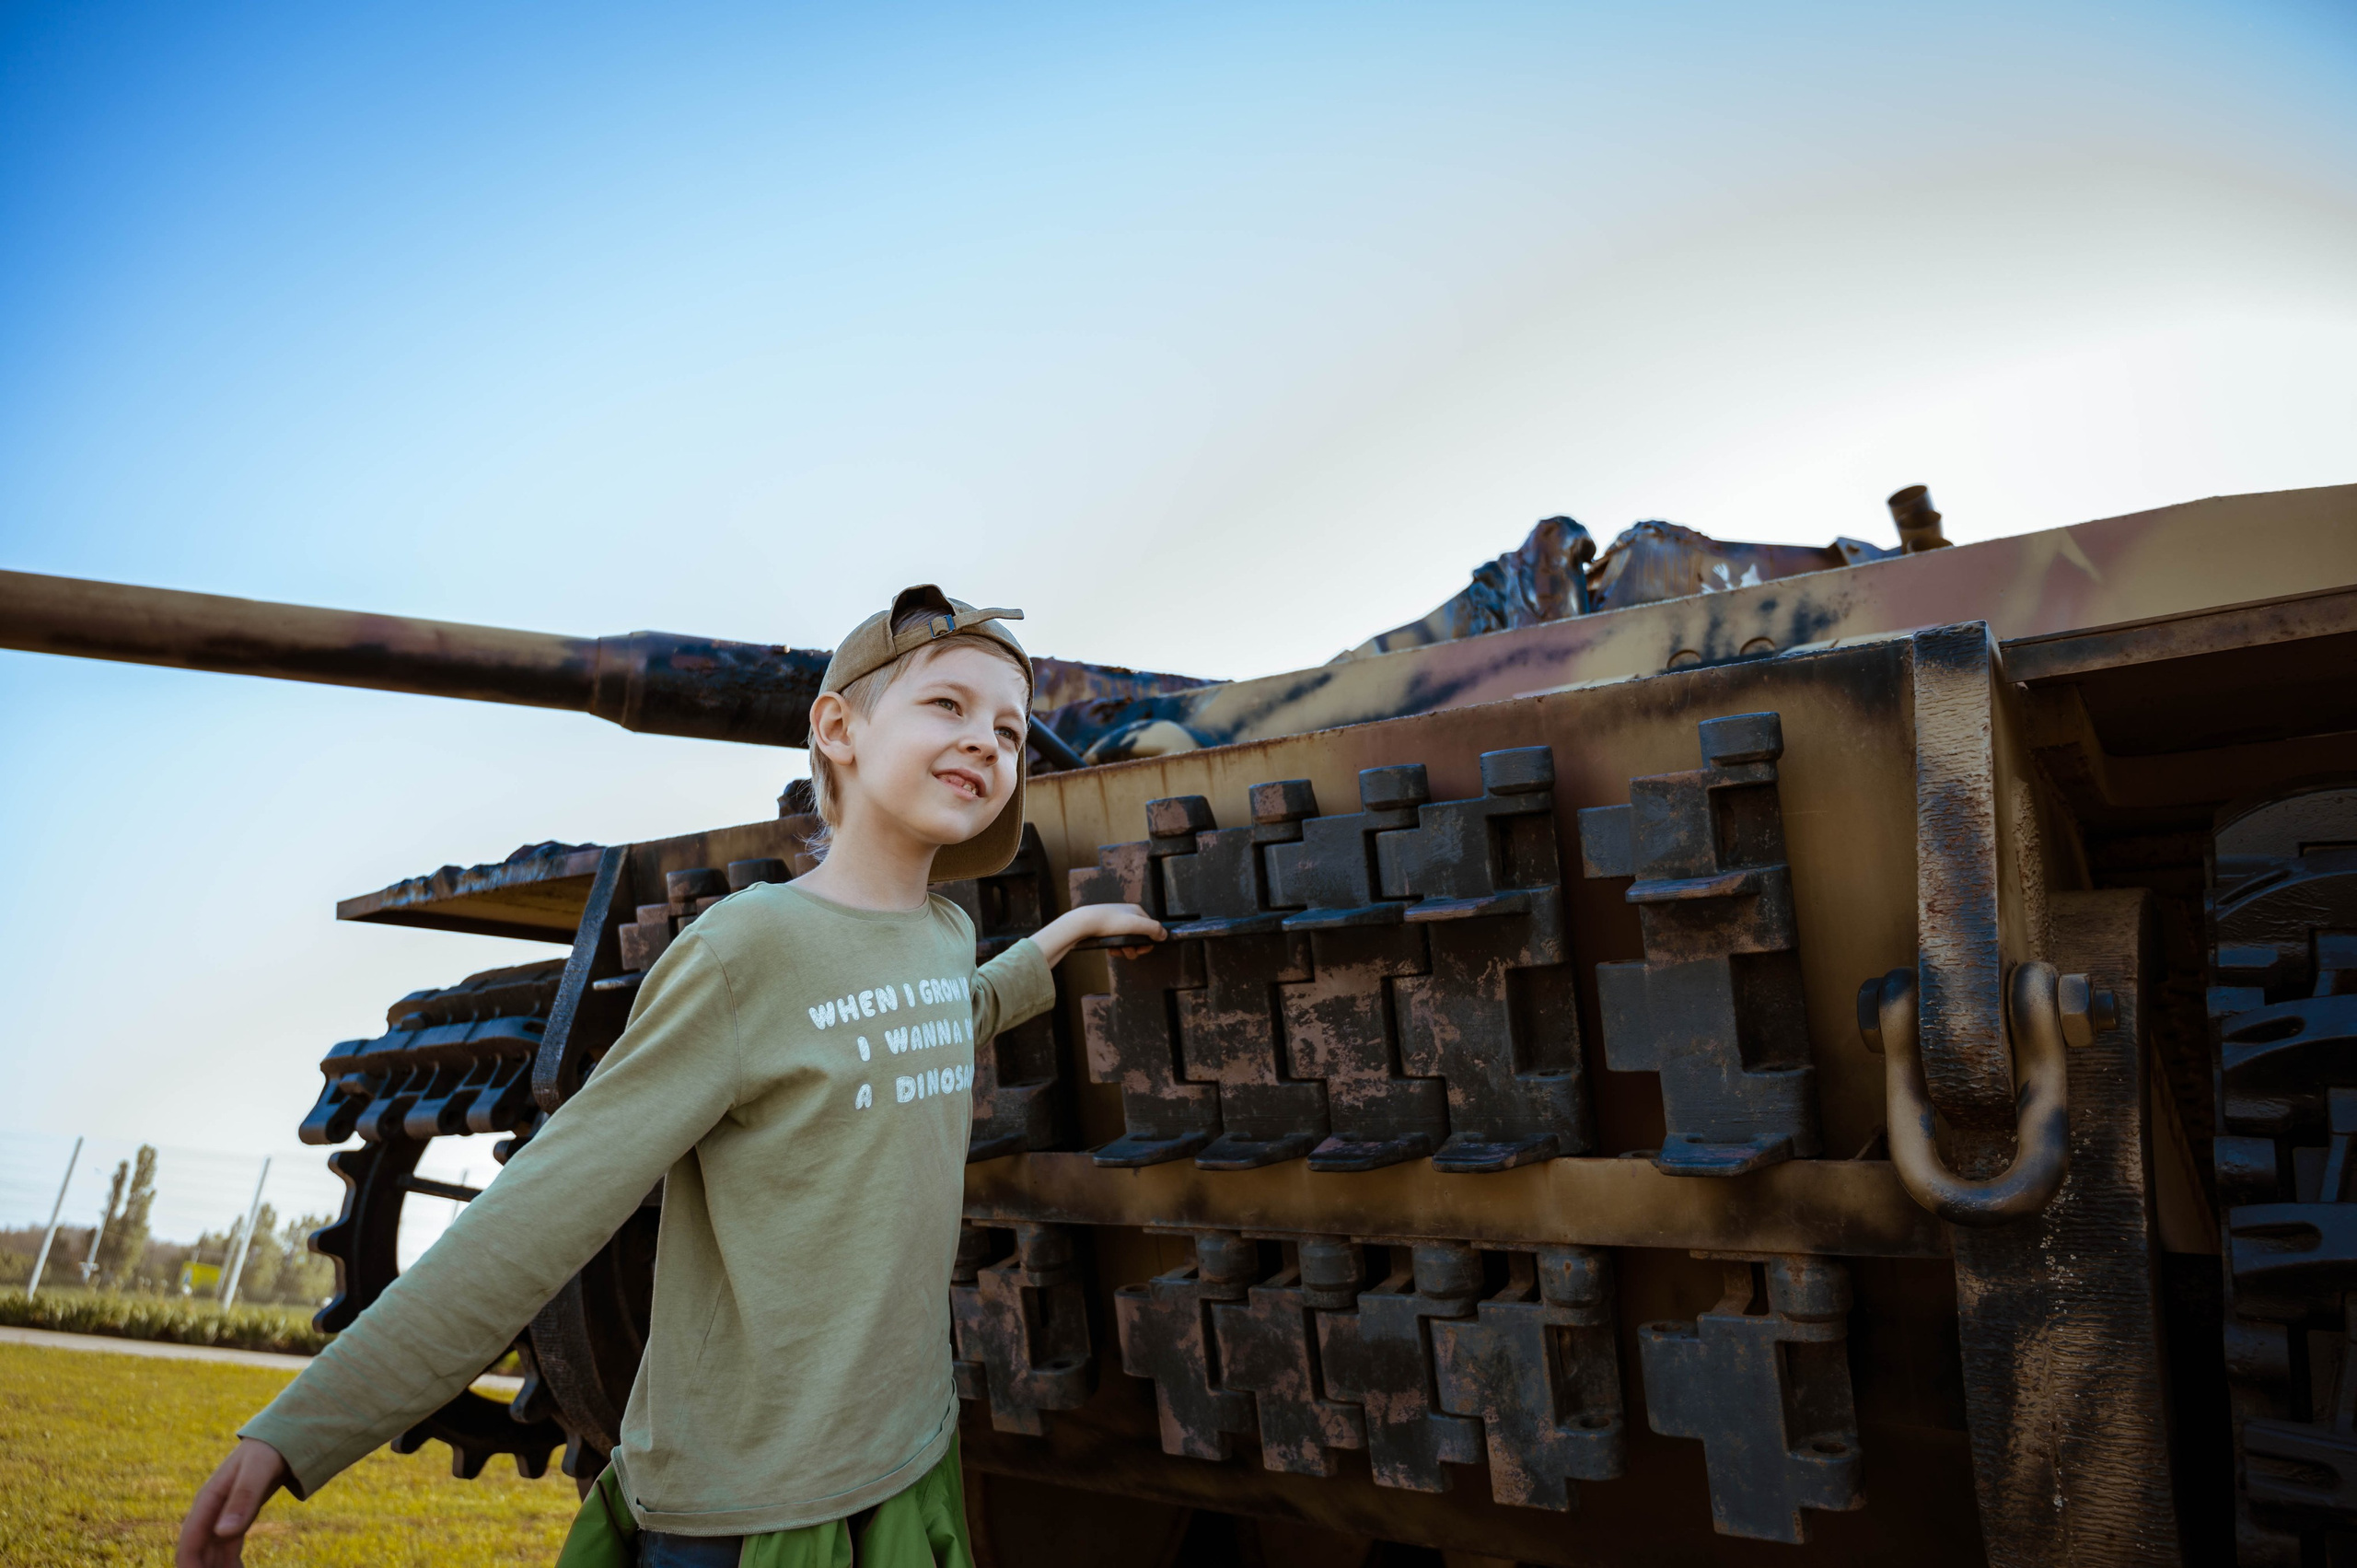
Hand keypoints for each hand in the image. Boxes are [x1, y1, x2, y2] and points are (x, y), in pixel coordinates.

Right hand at [177, 1438, 287, 1567]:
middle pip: (199, 1554)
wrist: (279, 1440)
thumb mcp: (258, 1470)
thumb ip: (243, 1498)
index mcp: (207, 1502)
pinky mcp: (234, 1523)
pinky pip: (226, 1552)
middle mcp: (209, 1514)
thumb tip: (222, 1533)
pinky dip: (230, 1567)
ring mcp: (220, 1520)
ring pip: (211, 1556)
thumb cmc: (267, 1450)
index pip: (189, 1544)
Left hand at [1031, 902, 1165, 965]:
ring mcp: (1116, 923)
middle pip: (1139, 937)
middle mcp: (1128, 915)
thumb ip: (1153, 929)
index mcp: (1137, 911)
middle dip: (1136, 948)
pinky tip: (1111, 950)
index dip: (1148, 942)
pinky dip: (1116, 948)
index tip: (1141, 949)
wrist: (1084, 922)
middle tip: (1128, 952)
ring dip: (1125, 950)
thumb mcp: (1136, 925)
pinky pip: (1117, 942)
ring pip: (1128, 942)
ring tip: (1118, 951)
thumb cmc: (1110, 922)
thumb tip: (1165, 935)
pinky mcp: (1106, 930)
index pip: (1151, 928)